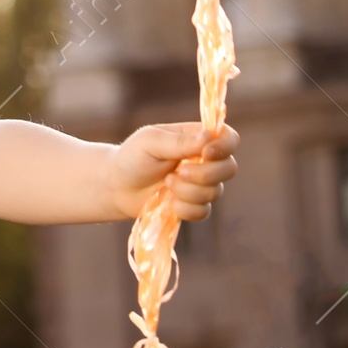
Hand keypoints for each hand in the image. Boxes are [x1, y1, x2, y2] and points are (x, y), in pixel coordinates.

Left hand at [105, 121, 238, 220]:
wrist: (117, 186)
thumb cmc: (133, 156)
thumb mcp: (151, 142)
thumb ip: (179, 142)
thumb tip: (209, 137)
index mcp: (197, 138)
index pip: (228, 138)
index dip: (225, 146)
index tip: (207, 153)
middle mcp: (205, 161)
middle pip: (229, 168)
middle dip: (205, 174)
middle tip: (180, 172)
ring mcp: (201, 185)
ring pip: (215, 192)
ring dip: (188, 191)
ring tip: (166, 183)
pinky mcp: (194, 206)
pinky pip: (203, 211)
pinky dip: (184, 208)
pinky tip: (168, 201)